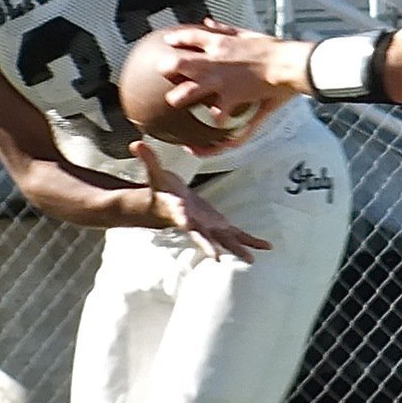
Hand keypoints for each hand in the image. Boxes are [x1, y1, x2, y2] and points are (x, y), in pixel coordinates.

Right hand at [131, 141, 271, 262]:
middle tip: (216, 259)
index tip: (185, 225)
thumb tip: (135, 143)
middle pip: (202, 236)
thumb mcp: (155, 174)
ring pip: (224, 240)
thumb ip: (149, 160)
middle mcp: (194, 224)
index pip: (179, 216)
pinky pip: (236, 235)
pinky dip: (250, 240)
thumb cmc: (161, 190)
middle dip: (209, 246)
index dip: (183, 221)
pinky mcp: (219, 226)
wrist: (168, 207)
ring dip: (237, 248)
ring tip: (250, 259)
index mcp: (179, 211)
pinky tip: (265, 246)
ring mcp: (208, 227)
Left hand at [161, 21, 302, 117]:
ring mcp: (220, 81)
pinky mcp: (231, 98)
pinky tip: (211, 121)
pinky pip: (215, 114)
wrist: (287, 63)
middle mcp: (214, 61)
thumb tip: (208, 21)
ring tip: (175, 100)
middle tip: (164, 72)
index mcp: (219, 42)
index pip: (189, 36)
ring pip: (188, 91)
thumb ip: (225, 28)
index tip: (168, 42)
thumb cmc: (272, 48)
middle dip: (167, 68)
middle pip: (179, 63)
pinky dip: (213, 119)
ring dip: (179, 97)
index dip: (175, 39)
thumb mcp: (246, 32)